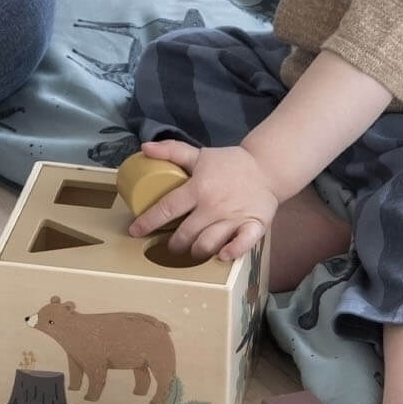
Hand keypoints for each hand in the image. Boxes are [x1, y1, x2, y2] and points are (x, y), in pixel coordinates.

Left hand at [126, 140, 276, 261]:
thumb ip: (172, 151)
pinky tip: (222, 255)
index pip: (167, 208)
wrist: (267, 167)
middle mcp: (213, 206)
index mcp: (198, 188)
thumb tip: (144, 148)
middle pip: (186, 233)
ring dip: (196, 252)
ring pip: (208, 243)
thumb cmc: (230, 164)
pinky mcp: (253, 225)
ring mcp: (233, 217)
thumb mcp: (199, 155)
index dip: (148, 222)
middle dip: (175, 244)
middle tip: (173, 245)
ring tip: (193, 250)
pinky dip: (231, 253)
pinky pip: (242, 245)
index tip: (135, 231)